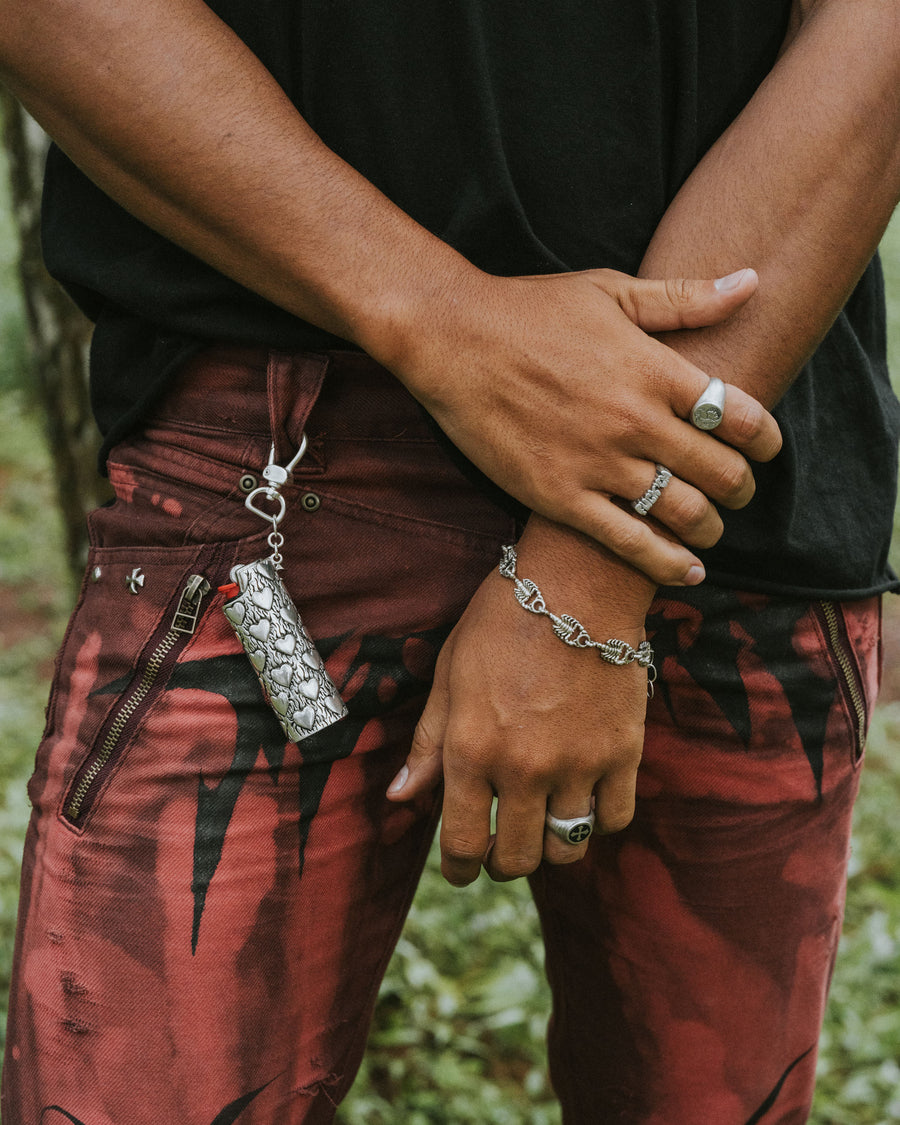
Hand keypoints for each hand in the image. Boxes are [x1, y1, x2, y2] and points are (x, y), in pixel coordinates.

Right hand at [381, 266, 781, 585]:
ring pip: (681, 511)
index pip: (740, 415)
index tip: (767, 450)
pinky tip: (687, 571)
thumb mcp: (610, 289)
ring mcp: (597, 463)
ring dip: (709, 527)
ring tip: (710, 529)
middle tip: (738, 493)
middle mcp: (634, 420)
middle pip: (719, 470)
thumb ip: (683, 297)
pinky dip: (665, 562)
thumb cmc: (530, 310)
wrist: (451, 339)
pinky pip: (628, 542)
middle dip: (741, 488)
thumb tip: (750, 284)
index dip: (766, 439)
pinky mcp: (560, 496)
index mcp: (654, 369)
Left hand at [386, 524, 655, 883]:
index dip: (459, 869)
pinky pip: (614, 819)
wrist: (578, 581)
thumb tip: (400, 798)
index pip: (463, 844)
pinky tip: (585, 799)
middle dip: (502, 863)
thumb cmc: (502, 620)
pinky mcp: (624, 752)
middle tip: (501, 848)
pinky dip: (598, 820)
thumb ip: (428, 743)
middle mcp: (524, 768)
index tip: (461, 870)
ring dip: (550, 847)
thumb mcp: (449, 675)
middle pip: (516, 860)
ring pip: (567, 848)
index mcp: (471, 750)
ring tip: (543, 823)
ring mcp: (579, 764)